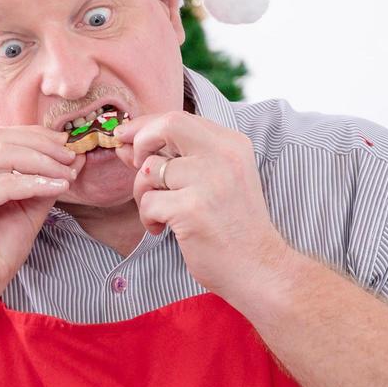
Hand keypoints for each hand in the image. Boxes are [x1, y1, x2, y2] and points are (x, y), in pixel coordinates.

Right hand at [0, 125, 82, 313]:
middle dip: (43, 144)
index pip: (1, 136)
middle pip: (2, 139)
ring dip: (43, 161)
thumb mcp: (26, 209)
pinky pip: (4, 182)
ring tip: (68, 174)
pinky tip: (57, 187)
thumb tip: (74, 156)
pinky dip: (35, 182)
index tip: (68, 145)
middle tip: (71, 156)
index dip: (37, 135)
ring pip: (4, 154)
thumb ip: (43, 181)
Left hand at [112, 112, 289, 298]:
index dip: (147, 126)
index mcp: (231, 144)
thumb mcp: (214, 181)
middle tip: (136, 165)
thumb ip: (176, 158)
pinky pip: (148, 202)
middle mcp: (223, 156)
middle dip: (141, 141)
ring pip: (149, 170)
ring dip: (143, 193)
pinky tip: (163, 229)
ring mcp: (208, 181)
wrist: (259, 269)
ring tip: (160, 212)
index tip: (128, 137)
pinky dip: (148, 218)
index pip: (179, 118)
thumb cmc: (233, 227)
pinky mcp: (192, 209)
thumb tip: (127, 143)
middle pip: (167, 125)